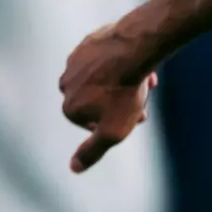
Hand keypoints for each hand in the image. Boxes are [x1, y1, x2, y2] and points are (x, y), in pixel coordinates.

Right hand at [59, 24, 156, 172]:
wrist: (132, 49)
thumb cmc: (123, 93)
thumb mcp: (112, 132)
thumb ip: (92, 152)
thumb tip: (73, 168)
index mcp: (68, 107)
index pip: (93, 124)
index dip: (117, 123)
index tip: (136, 118)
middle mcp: (65, 83)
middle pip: (98, 100)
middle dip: (122, 103)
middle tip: (144, 101)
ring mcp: (75, 61)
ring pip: (103, 79)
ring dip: (124, 83)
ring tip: (145, 82)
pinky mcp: (89, 42)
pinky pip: (107, 59)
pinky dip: (122, 64)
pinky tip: (141, 65)